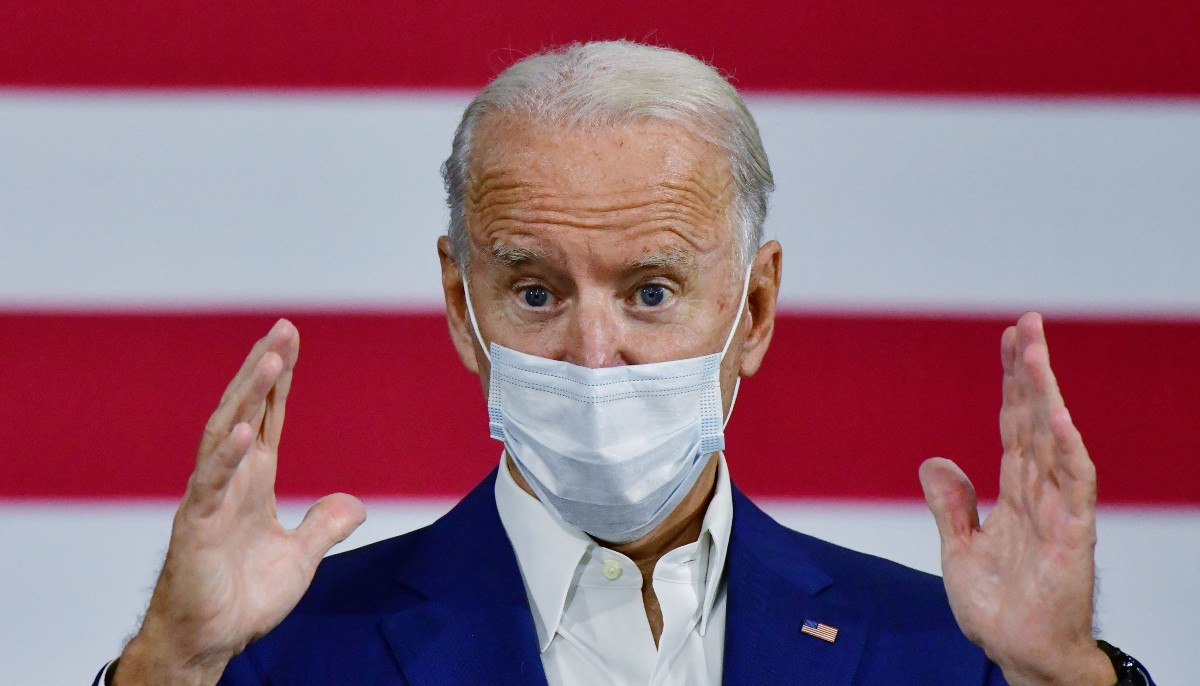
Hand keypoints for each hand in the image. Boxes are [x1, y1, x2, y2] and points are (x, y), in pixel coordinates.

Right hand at [114, 320, 365, 685]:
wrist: (209, 640)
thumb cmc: (242, 598)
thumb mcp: (300, 558)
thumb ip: (324, 526)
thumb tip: (356, 504)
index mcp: (254, 482)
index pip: (268, 418)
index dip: (280, 381)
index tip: (291, 340)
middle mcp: (230, 480)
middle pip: (246, 411)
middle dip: (264, 369)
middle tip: (283, 329)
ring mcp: (210, 499)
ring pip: (226, 434)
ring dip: (247, 396)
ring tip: (268, 359)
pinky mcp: (194, 527)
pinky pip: (210, 485)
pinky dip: (227, 457)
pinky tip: (245, 430)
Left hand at [919, 312, 1114, 685]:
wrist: (1019, 655)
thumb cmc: (1000, 608)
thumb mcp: (958, 548)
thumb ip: (950, 505)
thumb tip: (934, 460)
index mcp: (1014, 491)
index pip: (1012, 424)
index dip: (1011, 381)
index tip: (1009, 338)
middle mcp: (1038, 492)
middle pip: (1033, 419)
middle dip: (1030, 371)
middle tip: (1028, 322)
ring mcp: (1058, 511)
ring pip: (1053, 441)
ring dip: (1045, 395)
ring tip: (1037, 350)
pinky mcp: (1072, 536)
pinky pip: (1074, 487)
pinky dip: (1068, 451)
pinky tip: (1059, 418)